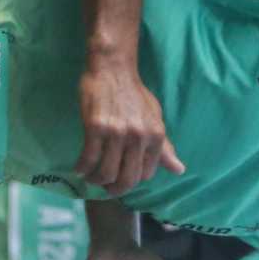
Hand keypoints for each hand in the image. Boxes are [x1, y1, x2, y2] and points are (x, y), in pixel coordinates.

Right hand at [74, 60, 182, 193]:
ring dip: (96, 180)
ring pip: (106, 173)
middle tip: (106, 188)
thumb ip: (164, 147)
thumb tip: (179, 170)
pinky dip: (82, 168)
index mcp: (155, 136)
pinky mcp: (95, 127)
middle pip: (126, 179)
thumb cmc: (134, 94)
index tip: (121, 177)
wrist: (113, 69)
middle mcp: (138, 137)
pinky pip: (88, 158)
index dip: (132, 179)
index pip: (145, 175)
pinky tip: (79, 168)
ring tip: (91, 176)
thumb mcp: (155, 119)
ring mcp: (116, 133)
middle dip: (114, 190)